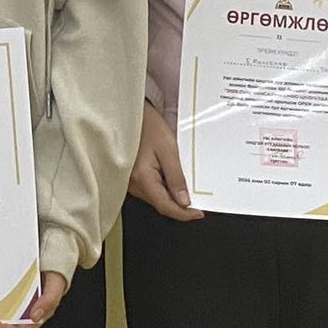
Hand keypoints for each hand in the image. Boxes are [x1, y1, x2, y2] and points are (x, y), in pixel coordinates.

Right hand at [127, 102, 202, 221]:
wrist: (131, 114)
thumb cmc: (147, 126)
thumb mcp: (168, 149)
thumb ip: (176, 177)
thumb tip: (184, 201)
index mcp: (142, 178)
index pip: (165, 206)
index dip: (183, 214)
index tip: (198, 213)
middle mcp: (132, 184)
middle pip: (160, 204)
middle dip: (179, 205)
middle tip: (197, 198)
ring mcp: (129, 182)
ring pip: (154, 198)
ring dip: (171, 196)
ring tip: (184, 184)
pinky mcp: (130, 177)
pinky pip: (149, 189)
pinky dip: (162, 188)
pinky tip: (171, 178)